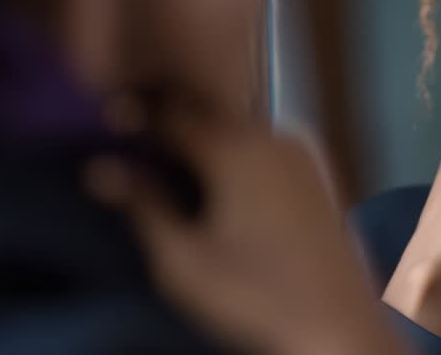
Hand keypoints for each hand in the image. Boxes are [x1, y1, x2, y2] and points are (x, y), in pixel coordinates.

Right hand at [85, 116, 399, 354]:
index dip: (132, 115)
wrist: (340, 327)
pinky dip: (236, 153)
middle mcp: (273, 135)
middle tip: (131, 139)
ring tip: (168, 160)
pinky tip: (220, 182)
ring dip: (204, 136)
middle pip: (208, 113)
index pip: (170, 112)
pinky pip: (265, 147)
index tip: (100, 125)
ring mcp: (303, 153)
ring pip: (239, 128)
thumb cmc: (253, 296)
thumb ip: (142, 205)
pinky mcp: (320, 175)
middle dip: (169, 122)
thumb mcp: (182, 259)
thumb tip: (100, 165)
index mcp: (235, 147)